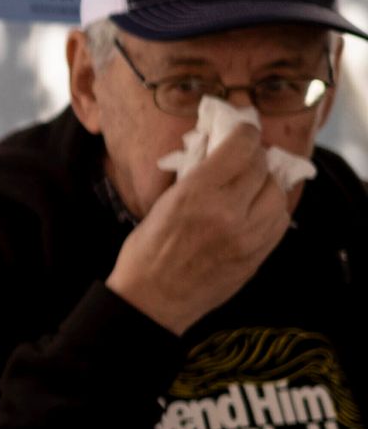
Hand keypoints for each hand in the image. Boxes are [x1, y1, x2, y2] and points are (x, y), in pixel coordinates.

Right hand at [109, 119, 298, 333]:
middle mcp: (228, 213)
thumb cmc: (147, 251)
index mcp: (197, 194)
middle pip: (262, 168)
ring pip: (278, 193)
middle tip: (246, 154)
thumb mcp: (163, 203)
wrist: (153, 300)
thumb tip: (216, 147)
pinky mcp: (258, 255)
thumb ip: (195, 175)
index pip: (241, 148)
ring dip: (267, 182)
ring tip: (253, 182)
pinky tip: (258, 207)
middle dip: (255, 156)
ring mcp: (248, 236)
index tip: (244, 127)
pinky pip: (280, 220)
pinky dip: (273, 207)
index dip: (246, 131)